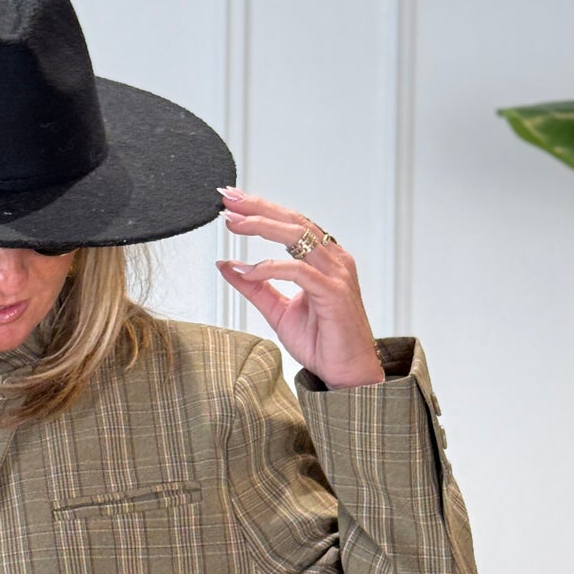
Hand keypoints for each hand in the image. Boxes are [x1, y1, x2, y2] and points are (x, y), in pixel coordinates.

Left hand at [215, 187, 384, 385]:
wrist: (348, 372)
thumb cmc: (322, 342)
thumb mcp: (277, 310)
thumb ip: (254, 287)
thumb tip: (226, 265)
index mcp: (323, 259)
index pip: (290, 223)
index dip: (260, 209)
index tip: (231, 202)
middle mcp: (333, 259)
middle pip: (292, 220)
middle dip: (257, 207)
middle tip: (228, 201)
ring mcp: (336, 273)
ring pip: (297, 236)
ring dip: (261, 226)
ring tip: (232, 224)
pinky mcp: (334, 292)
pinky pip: (299, 271)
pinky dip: (271, 268)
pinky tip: (249, 271)